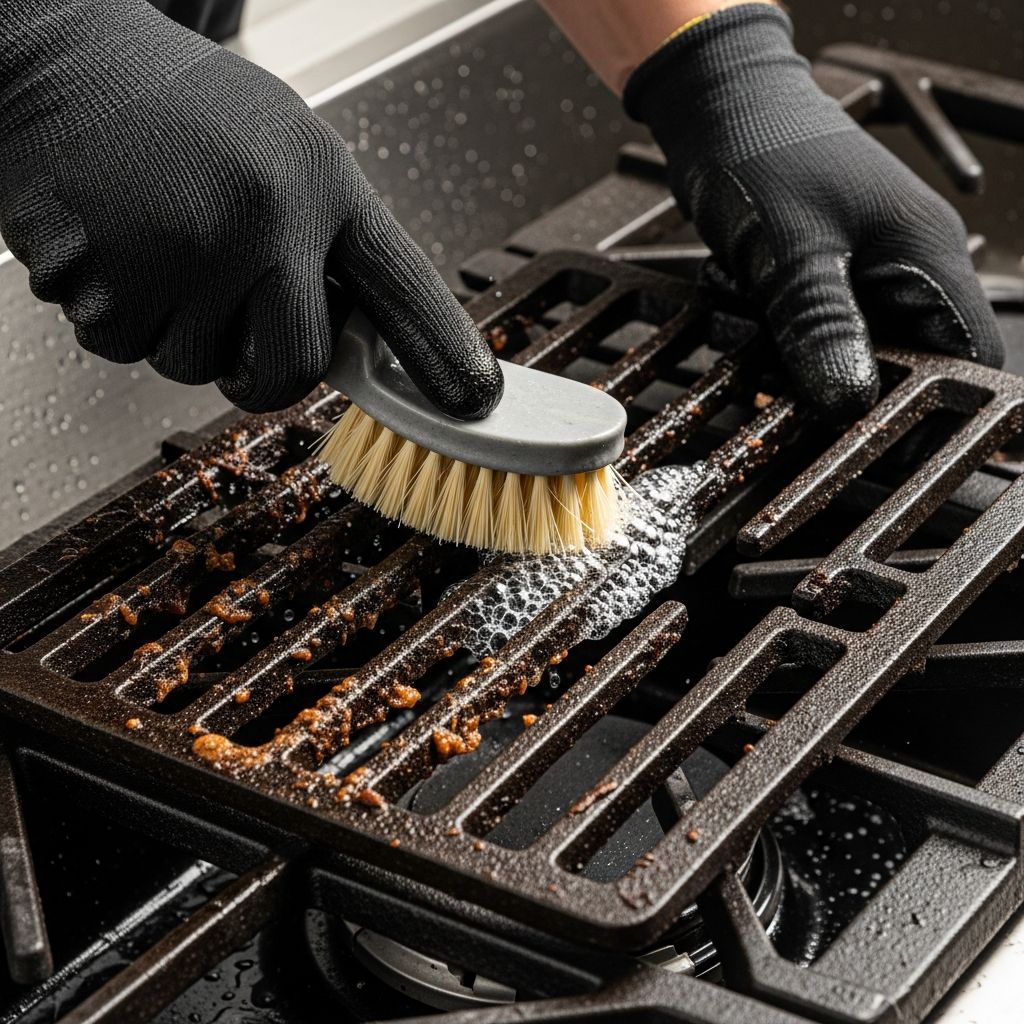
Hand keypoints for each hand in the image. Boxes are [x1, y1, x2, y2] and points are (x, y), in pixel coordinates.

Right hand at [0, 0, 501, 415]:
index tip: (472, 399)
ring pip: (194, 366)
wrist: (62, 60)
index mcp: (319, 184)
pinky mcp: (103, 274)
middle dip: (262, 368)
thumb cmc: (184, 117)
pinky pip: (122, 346)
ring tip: (160, 243)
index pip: (401, 286)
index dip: (442, 351)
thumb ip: (329, 246)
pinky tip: (116, 246)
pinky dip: (115, 311)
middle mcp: (263, 220)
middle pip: (292, 370)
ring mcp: (184, 251)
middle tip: (235, 320)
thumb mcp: (288, 156)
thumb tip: (367, 344)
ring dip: (175, 327)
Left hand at [624, 3, 1002, 423]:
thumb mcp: (792, 250)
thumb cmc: (763, 152)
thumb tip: (847, 402)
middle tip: (782, 380)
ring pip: (842, 351)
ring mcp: (859, 271)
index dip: (939, 412)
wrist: (715, 107)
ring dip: (791, 354)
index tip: (885, 448)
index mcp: (925, 258)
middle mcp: (903, 269)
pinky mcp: (818, 274)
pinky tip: (739, 300)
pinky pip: (805, 330)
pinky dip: (770, 333)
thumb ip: (822, 326)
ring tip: (749, 310)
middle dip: (837, 381)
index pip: (970, 357)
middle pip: (899, 365)